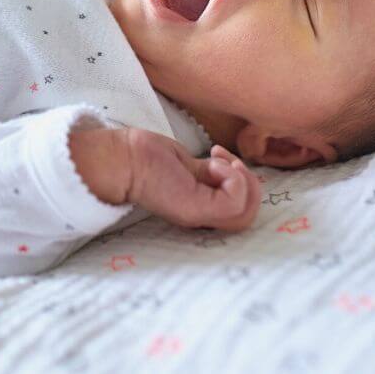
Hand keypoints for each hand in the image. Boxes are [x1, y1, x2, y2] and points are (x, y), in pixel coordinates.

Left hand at [125, 130, 261, 231]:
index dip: (243, 185)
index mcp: (201, 209)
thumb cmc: (149, 157)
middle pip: (249, 218)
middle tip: (226, 161)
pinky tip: (212, 163)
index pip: (240, 213)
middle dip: (250, 183)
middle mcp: (201, 217)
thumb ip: (211, 175)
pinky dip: (233, 177)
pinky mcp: (196, 209)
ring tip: (218, 163)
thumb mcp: (191, 167)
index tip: (222, 158)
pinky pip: (235, 201)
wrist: (124, 157)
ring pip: (247, 213)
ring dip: (242, 179)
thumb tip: (232, 169)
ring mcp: (199, 216)